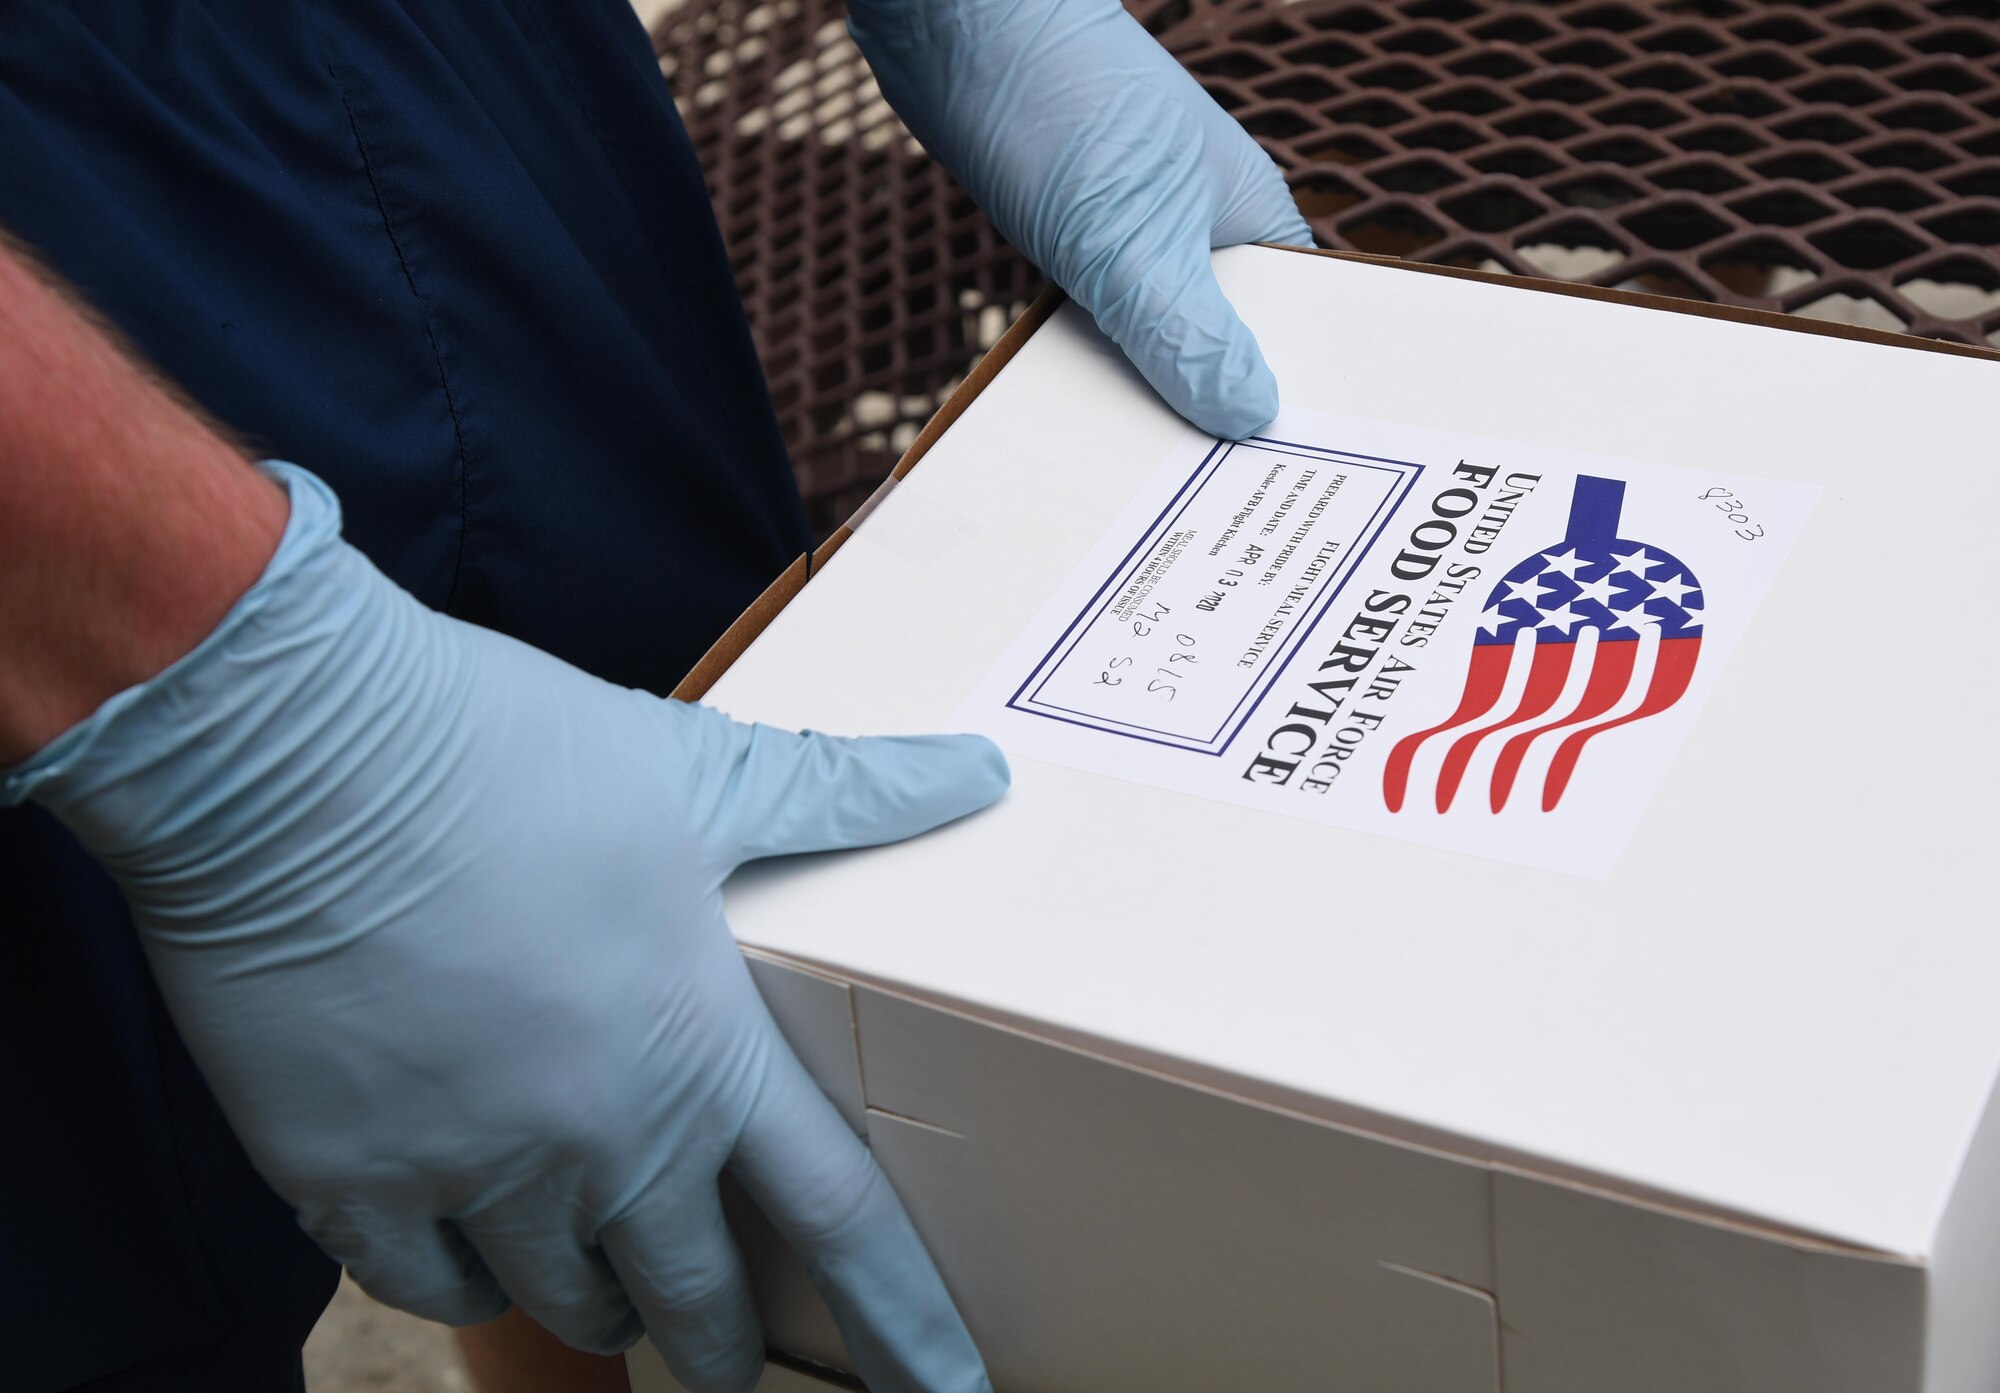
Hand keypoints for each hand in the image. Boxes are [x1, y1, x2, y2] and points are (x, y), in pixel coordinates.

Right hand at [4, 464, 1006, 1392]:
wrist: (298, 755)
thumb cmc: (515, 755)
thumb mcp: (705, 772)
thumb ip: (849, 793)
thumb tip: (981, 771)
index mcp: (700, 1052)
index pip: (839, 1221)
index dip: (904, 1320)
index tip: (951, 1390)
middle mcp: (597, 1141)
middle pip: (691, 1292)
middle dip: (723, 1339)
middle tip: (734, 1357)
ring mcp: (467, 1172)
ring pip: (558, 1296)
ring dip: (597, 1304)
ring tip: (608, 1292)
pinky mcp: (344, 1174)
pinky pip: (422, 1282)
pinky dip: (461, 1280)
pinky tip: (471, 1254)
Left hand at [850, 0, 1311, 438]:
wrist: (955, 26)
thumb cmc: (1057, 104)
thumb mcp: (1131, 238)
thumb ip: (1188, 332)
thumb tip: (1251, 416)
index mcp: (1254, 221)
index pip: (1301, 332)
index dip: (1294, 402)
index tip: (1288, 479)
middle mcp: (1206, 231)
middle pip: (1228, 347)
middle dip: (1212, 412)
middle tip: (1201, 506)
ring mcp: (1140, 234)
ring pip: (1158, 340)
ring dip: (1143, 394)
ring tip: (1139, 483)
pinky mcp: (1077, 239)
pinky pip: (1099, 323)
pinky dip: (1090, 366)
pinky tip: (1077, 419)